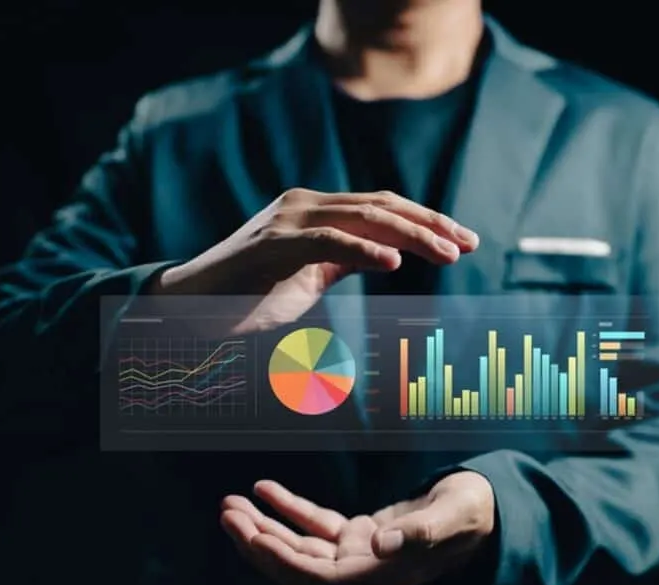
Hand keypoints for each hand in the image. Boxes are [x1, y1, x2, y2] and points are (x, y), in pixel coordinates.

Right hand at [151, 189, 478, 333]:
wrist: (188, 307)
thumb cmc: (248, 296)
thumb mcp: (307, 276)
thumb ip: (343, 260)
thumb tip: (387, 256)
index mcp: (316, 210)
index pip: (382, 207)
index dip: (426, 220)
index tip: (464, 239)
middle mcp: (304, 204)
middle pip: (383, 205)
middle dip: (432, 223)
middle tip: (470, 243)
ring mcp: (287, 220)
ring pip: (365, 217)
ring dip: (413, 235)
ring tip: (449, 254)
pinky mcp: (272, 245)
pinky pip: (328, 240)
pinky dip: (365, 250)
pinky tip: (395, 262)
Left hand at [220, 471, 494, 584]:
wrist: (484, 513)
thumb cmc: (471, 515)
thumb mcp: (452, 517)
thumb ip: (420, 532)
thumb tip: (380, 545)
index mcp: (380, 577)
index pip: (318, 578)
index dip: (282, 561)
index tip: (252, 537)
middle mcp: (361, 572)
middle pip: (297, 566)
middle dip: (259, 543)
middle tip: (227, 514)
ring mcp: (357, 555)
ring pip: (299, 546)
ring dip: (264, 527)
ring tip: (232, 504)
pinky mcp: (357, 536)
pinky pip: (315, 524)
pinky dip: (288, 508)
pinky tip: (265, 489)